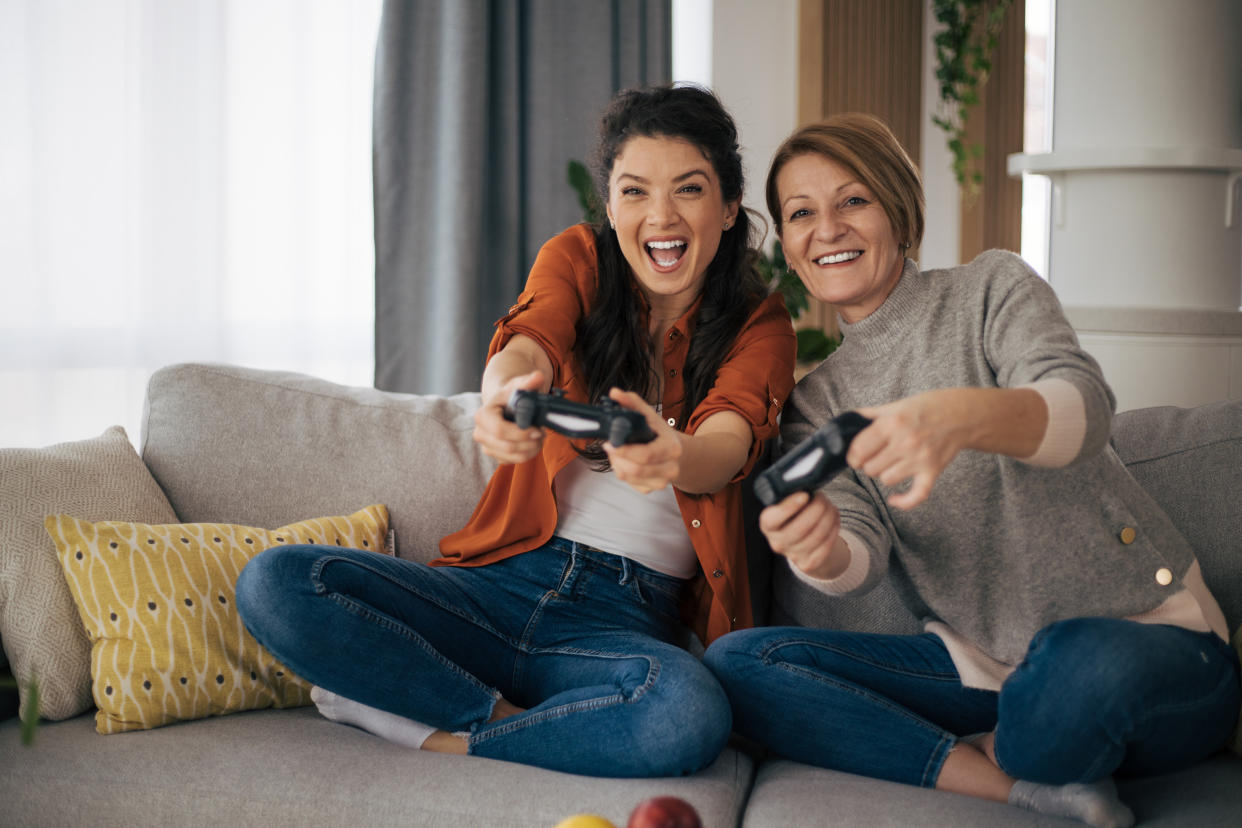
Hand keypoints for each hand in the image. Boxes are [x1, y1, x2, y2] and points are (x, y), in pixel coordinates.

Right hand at [473, 371, 545, 463]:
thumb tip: (538, 376)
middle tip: (542, 434)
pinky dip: (527, 454)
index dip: (521, 434)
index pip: (500, 431)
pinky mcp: (495, 455)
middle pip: (507, 447)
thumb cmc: (511, 396)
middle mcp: (480, 433)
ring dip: (531, 450)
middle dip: (529, 443)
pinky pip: (514, 461)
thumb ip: (528, 381)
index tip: (538, 430)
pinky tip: (532, 443)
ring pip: (513, 457)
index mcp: (482, 415)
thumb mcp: (518, 386)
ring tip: (539, 438)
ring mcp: (486, 446)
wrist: (504, 406)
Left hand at [601, 389, 682, 493]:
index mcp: (672, 448)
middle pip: (636, 470)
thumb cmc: (660, 434)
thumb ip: (632, 402)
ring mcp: (661, 481)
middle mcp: (670, 468)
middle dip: (617, 458)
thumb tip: (615, 393)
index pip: (646, 455)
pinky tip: (624, 461)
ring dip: (617, 464)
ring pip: (628, 477)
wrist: (676, 453)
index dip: (624, 450)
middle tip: (609, 446)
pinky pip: (628, 483)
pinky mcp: (651, 489)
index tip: (610, 442)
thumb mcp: (649, 416)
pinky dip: (621, 471)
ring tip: (617, 452)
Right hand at [758, 491, 844, 579]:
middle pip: (800, 527)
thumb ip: (792, 496)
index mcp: (768, 525)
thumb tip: (807, 488)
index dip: (789, 507)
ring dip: (828, 517)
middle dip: (817, 508)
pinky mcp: (808, 564)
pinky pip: (826, 546)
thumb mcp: (789, 503)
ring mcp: (792, 555)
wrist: (803, 540)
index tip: (804, 495)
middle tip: (822, 498)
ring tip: (829, 507)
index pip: (772, 519)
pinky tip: (833, 520)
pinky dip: (834, 530)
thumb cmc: (796, 514)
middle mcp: (777, 542)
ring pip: (817, 536)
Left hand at [852, 389, 968, 509]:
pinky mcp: (932, 471)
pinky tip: (894, 499)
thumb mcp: (895, 405)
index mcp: (891, 424)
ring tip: (890, 465)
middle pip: (870, 468)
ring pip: (886, 480)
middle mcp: (904, 442)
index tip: (855, 456)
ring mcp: (919, 459)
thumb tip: (845, 424)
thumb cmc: (926, 408)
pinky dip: (903, 501)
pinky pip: (916, 496)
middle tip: (874, 458)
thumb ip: (869, 415)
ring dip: (884, 474)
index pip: (859, 449)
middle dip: (868, 464)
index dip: (852, 456)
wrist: (961, 415)